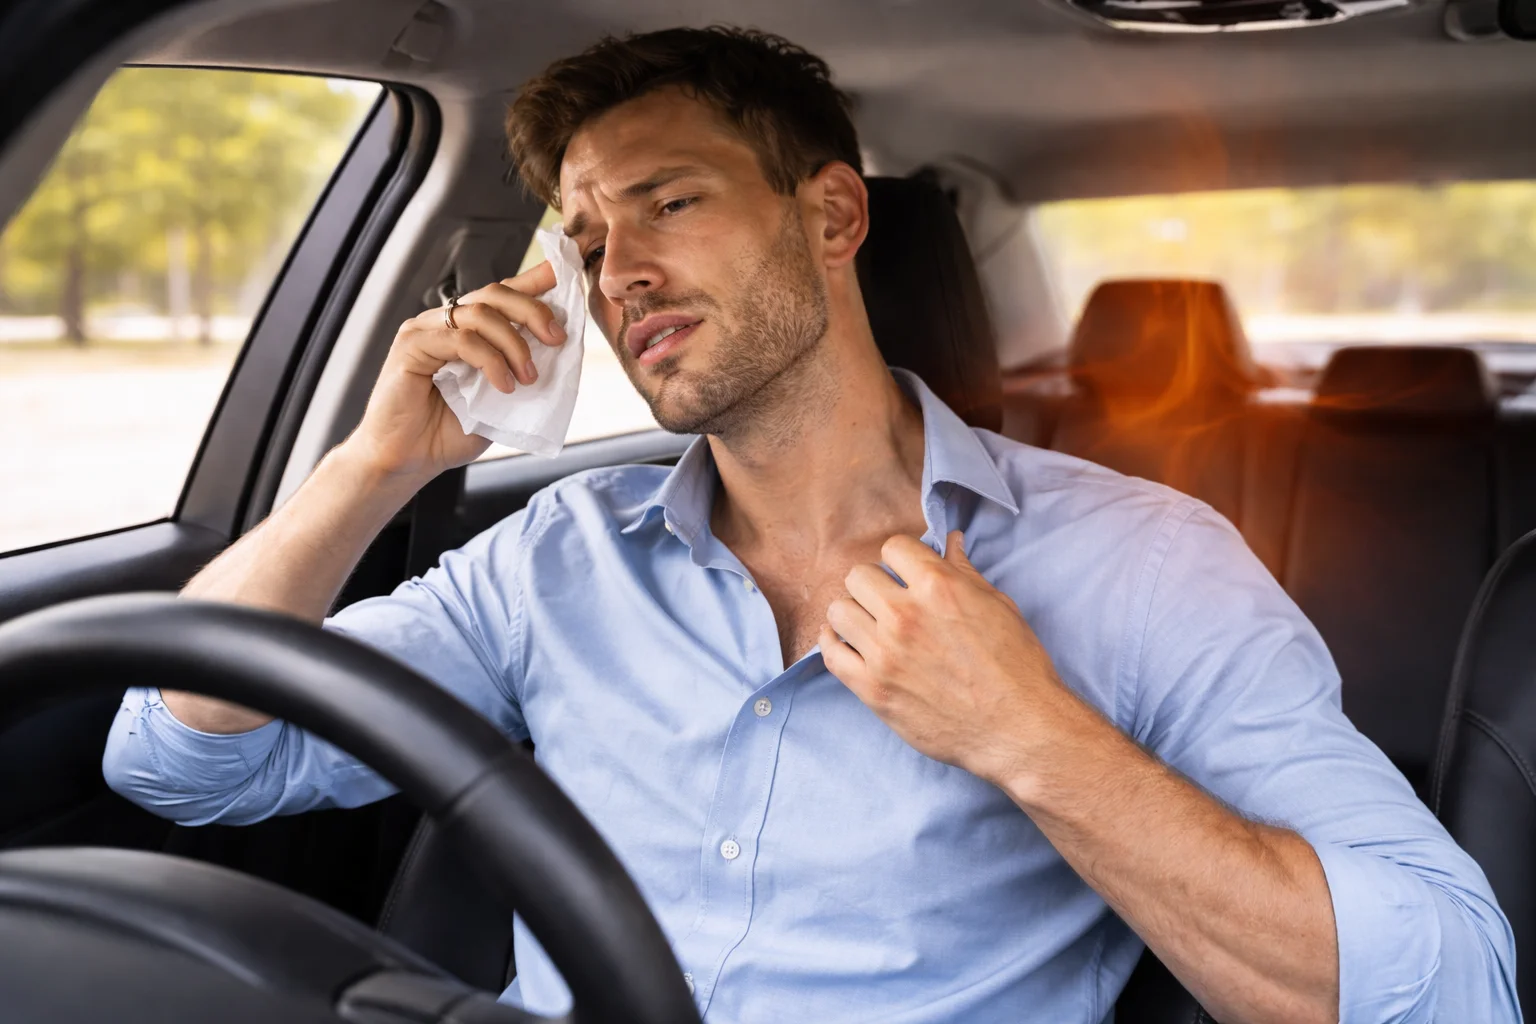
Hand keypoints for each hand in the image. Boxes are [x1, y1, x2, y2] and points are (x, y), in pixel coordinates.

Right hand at [344, 261, 565, 482]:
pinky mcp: (411, 345)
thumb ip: (521, 369)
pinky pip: (461, 340)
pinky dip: (490, 361)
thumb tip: (558, 350)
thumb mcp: (499, 398)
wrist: (408, 461)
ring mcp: (425, 330)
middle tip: (556, 339)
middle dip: (533, 311)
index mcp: (467, 329)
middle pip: (495, 293)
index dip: (535, 280)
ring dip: (515, 344)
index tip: (566, 272)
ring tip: (529, 378)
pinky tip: (503, 386)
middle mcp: (445, 322)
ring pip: (481, 313)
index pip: (504, 293)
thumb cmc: (449, 432)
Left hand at [820, 531, 1070, 785]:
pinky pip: (831, 654)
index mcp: (938, 586)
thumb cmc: (1016, 665)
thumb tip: (951, 541)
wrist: (1018, 728)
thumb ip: (964, 571)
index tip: (906, 572)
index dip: (901, 558)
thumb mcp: (997, 606)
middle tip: (888, 600)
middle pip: (857, 575)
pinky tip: (848, 643)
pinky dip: (834, 644)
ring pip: (838, 611)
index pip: (892, 547)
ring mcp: (885, 653)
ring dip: (853, 613)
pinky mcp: (873, 689)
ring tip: (870, 625)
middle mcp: (905, 614)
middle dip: (874, 583)